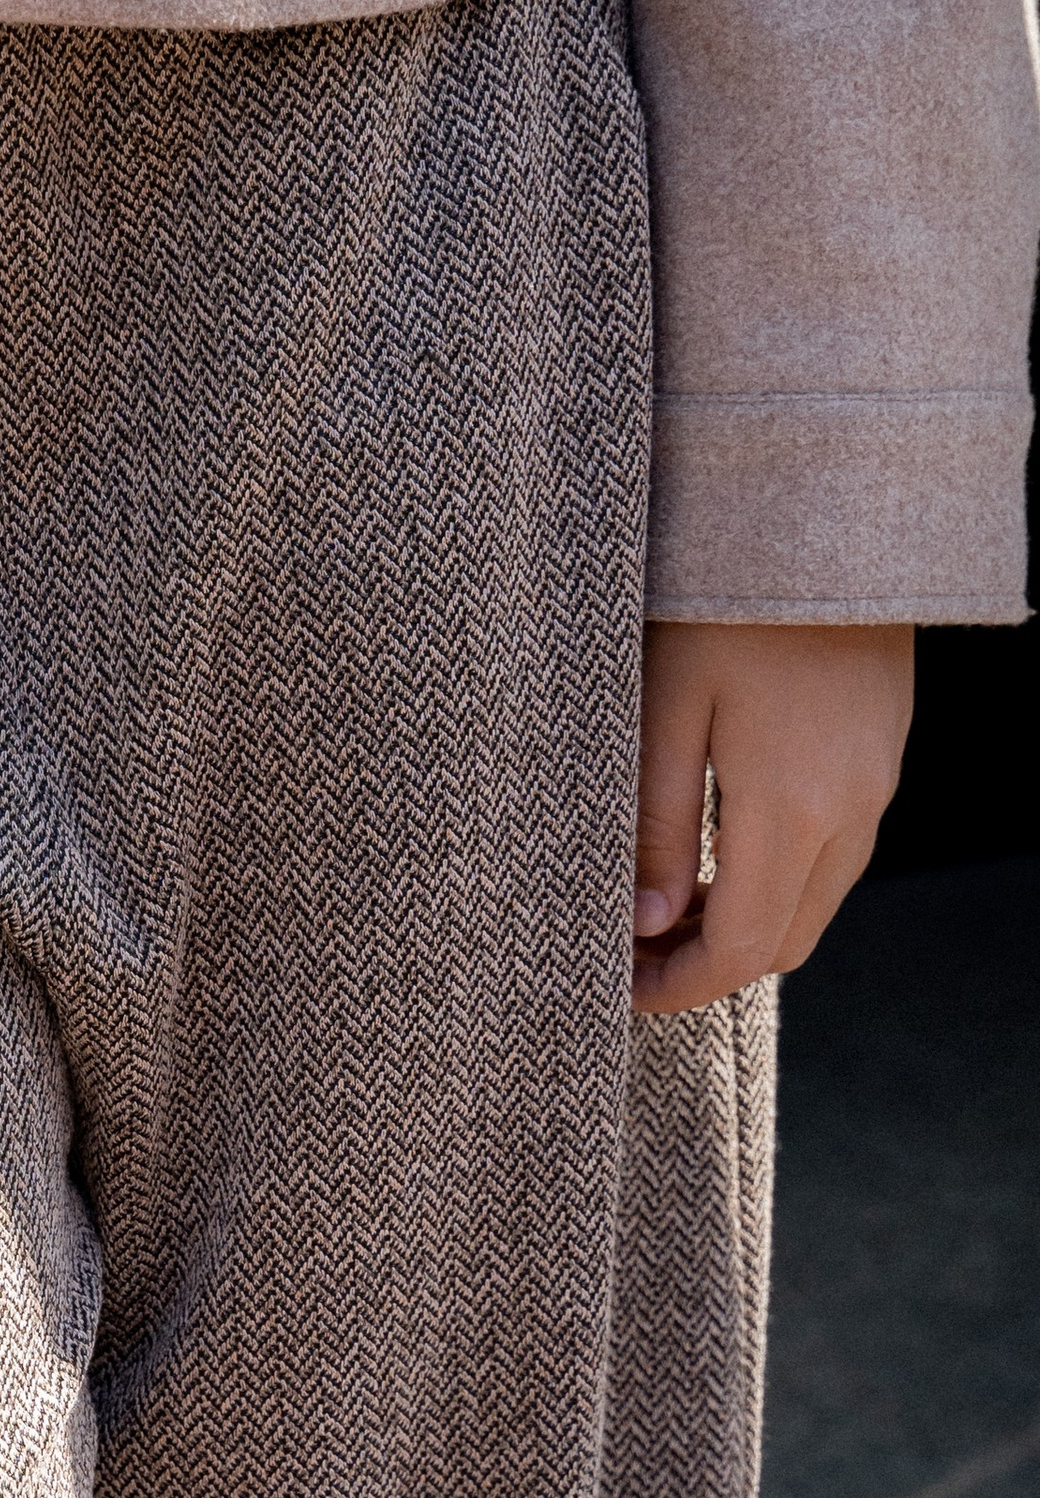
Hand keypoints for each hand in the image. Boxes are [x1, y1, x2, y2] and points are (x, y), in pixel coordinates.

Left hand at [632, 622, 913, 1015]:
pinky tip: (715, 848)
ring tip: (660, 903)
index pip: (743, 950)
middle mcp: (853, 809)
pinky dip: (778, 876)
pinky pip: (835, 851)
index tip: (615, 986)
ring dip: (746, 921)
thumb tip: (647, 923)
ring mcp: (879, 783)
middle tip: (626, 949)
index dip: (678, 986)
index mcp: (793, 808)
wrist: (826, 511)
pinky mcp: (883, 754)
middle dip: (708, 964)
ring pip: (816, 899)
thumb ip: (656, 825)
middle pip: (787, 941)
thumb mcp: (661, 708)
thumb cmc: (724, 600)